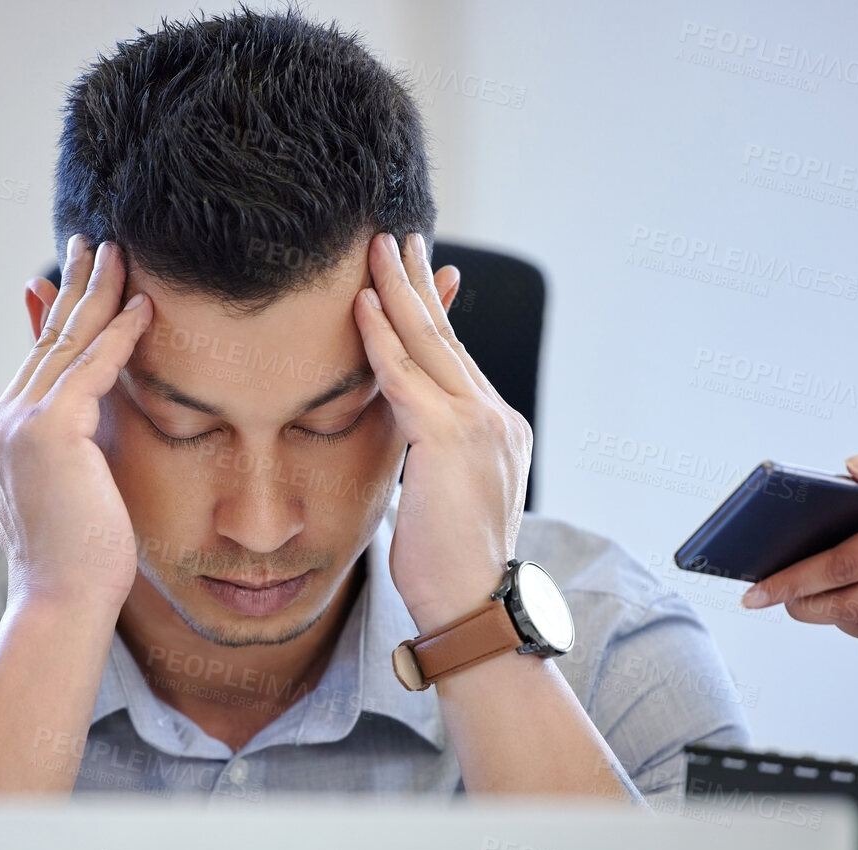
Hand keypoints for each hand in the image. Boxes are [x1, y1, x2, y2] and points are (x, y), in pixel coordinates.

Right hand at [0, 235, 152, 613]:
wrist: (61, 602)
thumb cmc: (79, 565)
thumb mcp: (73, 494)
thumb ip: (77, 447)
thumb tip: (94, 421)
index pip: (35, 364)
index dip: (59, 318)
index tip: (78, 280)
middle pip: (44, 341)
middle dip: (73, 287)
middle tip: (94, 241)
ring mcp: (14, 426)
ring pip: (64, 344)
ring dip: (96, 294)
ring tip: (121, 254)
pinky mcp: (46, 432)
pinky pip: (90, 370)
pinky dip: (118, 336)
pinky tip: (142, 307)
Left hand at [354, 232, 531, 632]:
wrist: (473, 606)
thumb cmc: (447, 568)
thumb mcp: (439, 498)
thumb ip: (426, 457)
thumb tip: (401, 438)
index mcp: (497, 429)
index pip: (455, 358)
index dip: (429, 313)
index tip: (411, 276)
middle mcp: (495, 416)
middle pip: (446, 336)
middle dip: (417, 282)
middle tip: (394, 236)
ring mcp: (479, 424)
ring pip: (429, 343)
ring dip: (398, 290)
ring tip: (375, 248)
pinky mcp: (450, 439)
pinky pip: (405, 377)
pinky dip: (381, 338)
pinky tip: (361, 305)